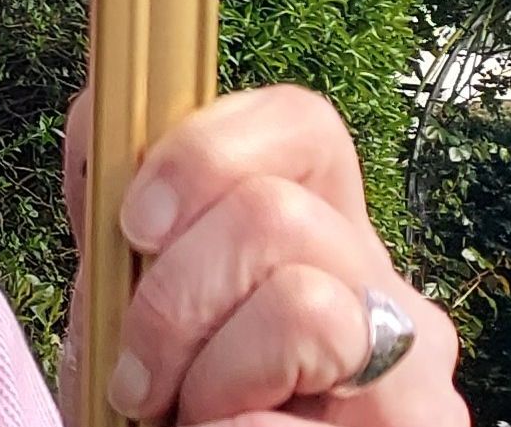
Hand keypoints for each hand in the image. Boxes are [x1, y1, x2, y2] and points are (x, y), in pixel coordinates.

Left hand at [62, 86, 466, 425]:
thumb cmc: (168, 422)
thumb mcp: (129, 315)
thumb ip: (121, 228)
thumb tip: (95, 114)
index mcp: (319, 240)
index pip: (302, 126)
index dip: (205, 152)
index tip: (130, 226)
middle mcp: (386, 295)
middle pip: (279, 215)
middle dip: (172, 298)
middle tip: (143, 378)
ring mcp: (415, 379)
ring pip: (308, 307)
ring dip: (207, 376)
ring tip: (192, 421)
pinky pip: (283, 423)